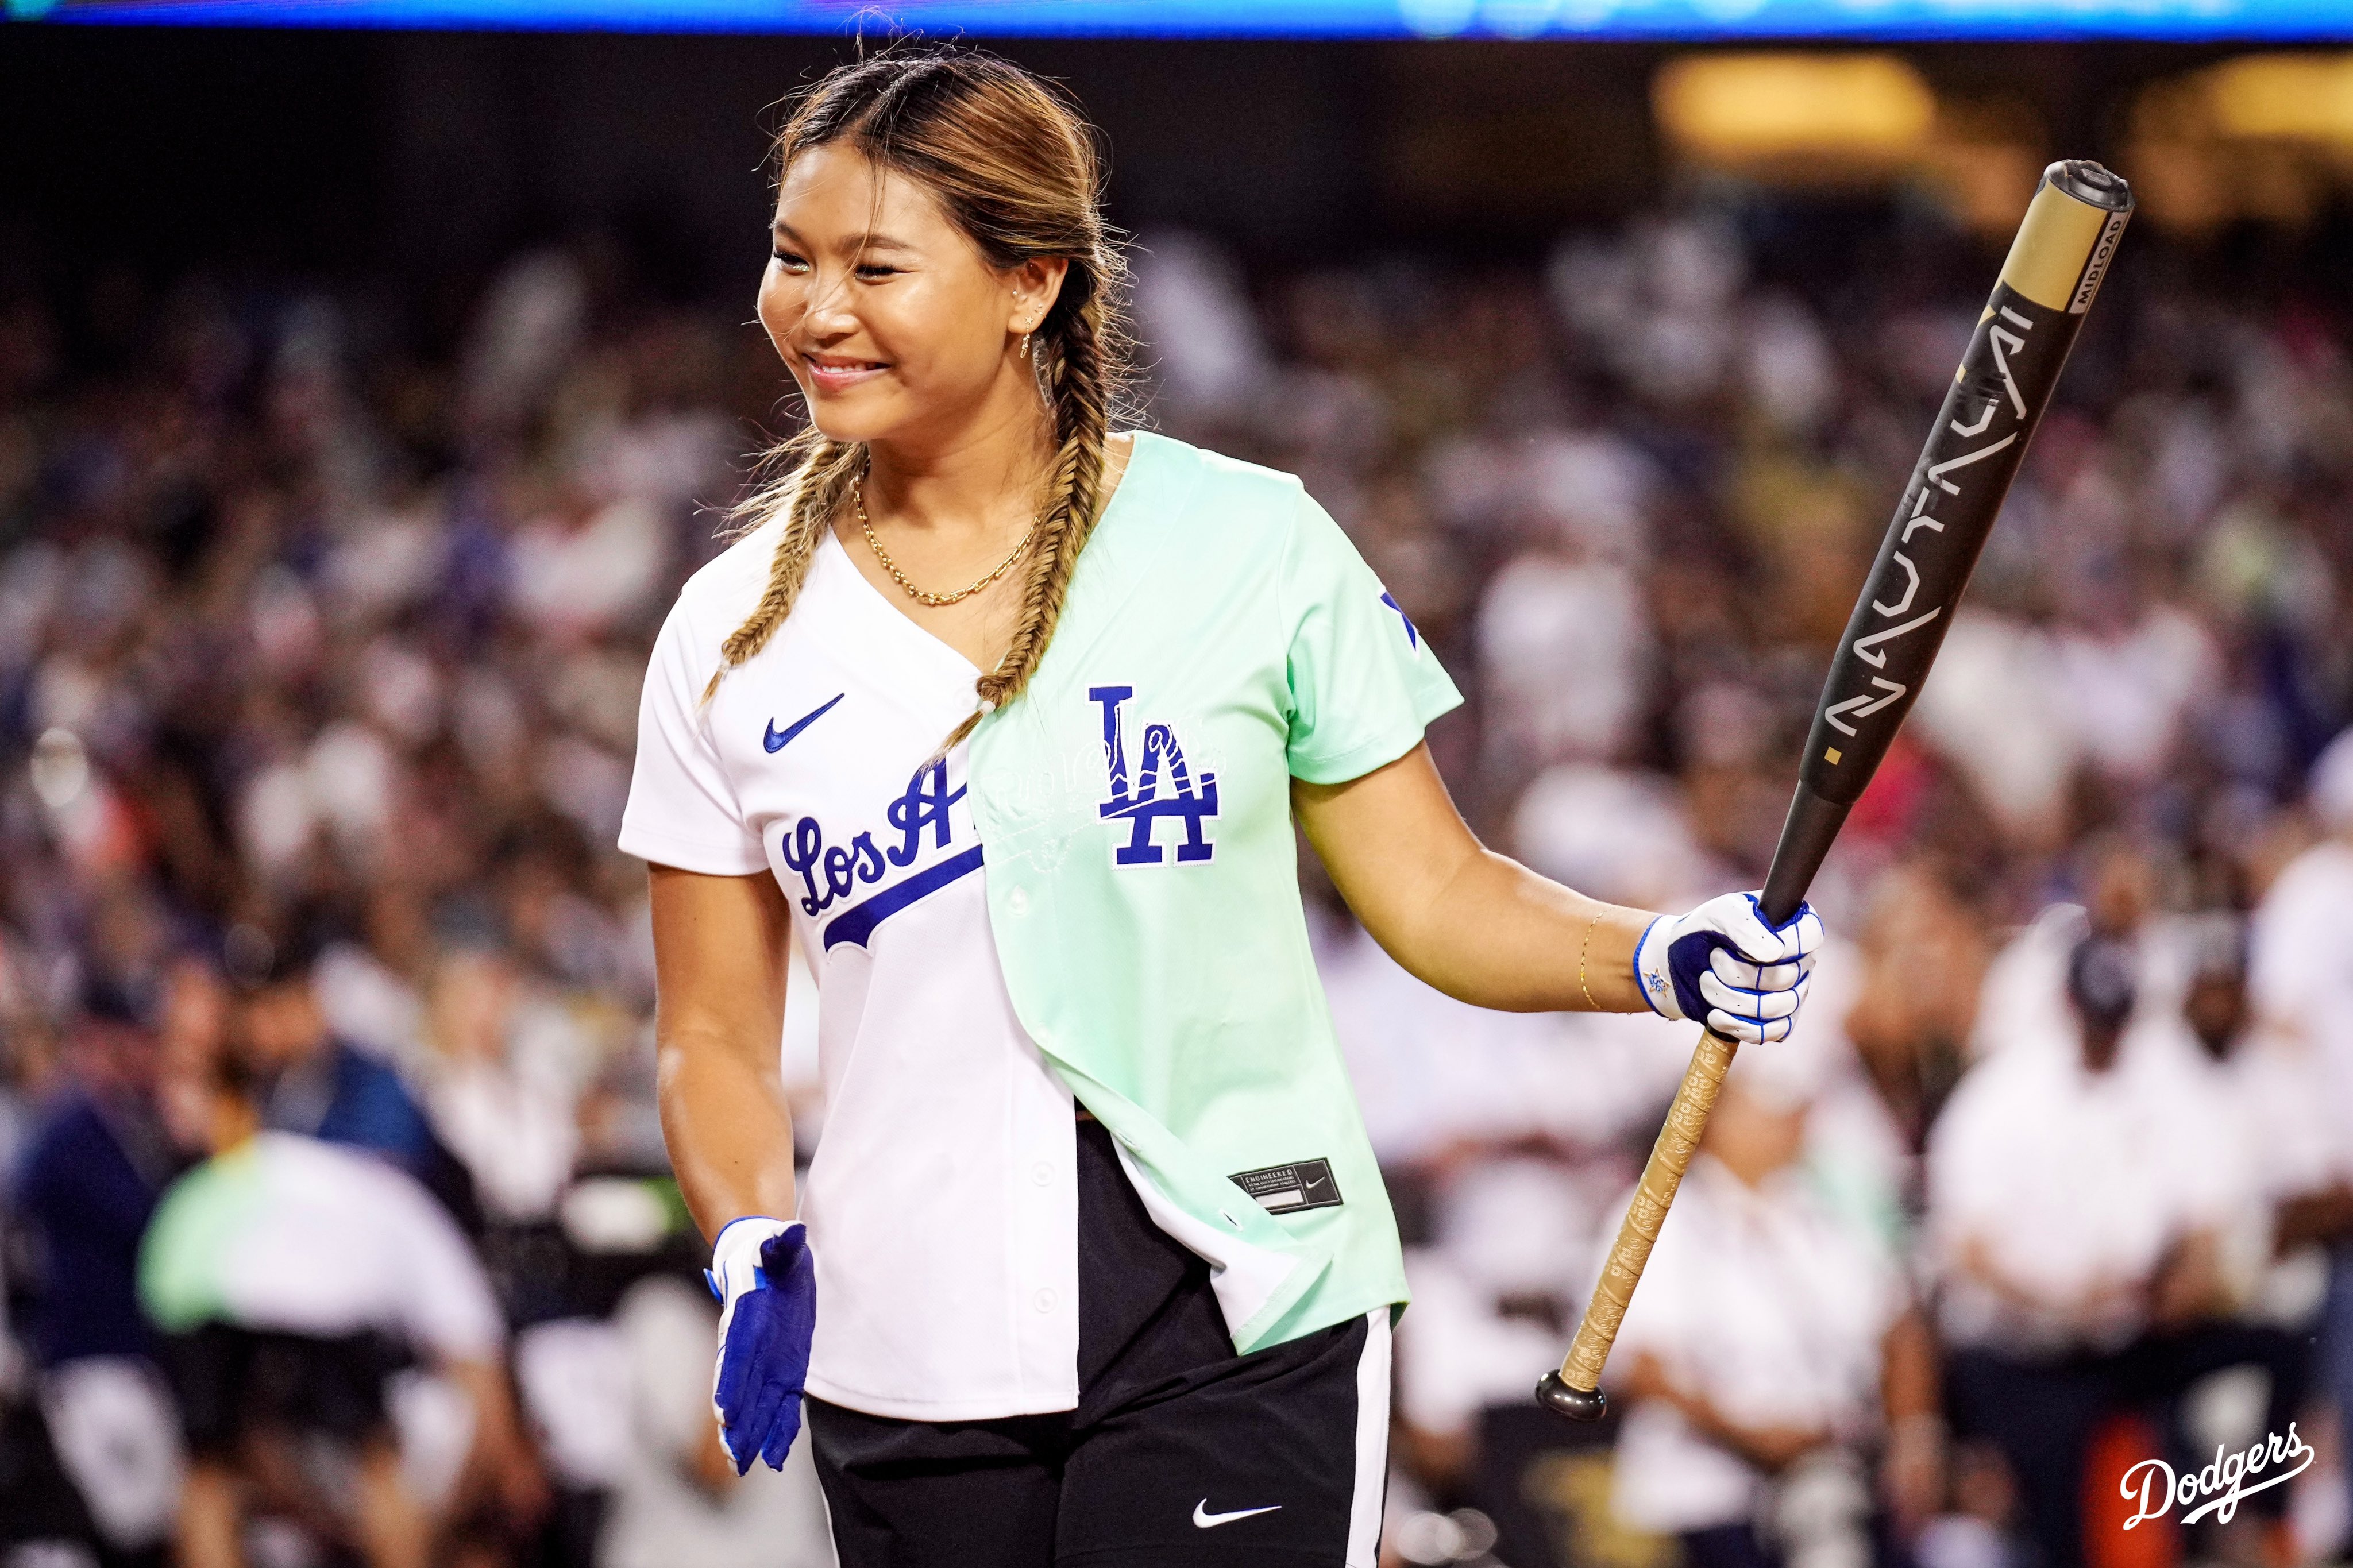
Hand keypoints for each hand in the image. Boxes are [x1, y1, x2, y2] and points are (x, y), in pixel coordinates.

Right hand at [708, 1216, 815, 1473]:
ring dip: (749, 1434)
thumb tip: (792, 1233)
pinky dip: (777, 1430)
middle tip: (732, 1455)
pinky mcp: (783, 1370)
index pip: (736, 1353)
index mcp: (747, 1317)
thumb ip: (782, 1245)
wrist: (765, 1260)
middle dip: (737, 1423)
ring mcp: (764, 1363)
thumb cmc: (772, 1253)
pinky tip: (774, 1458)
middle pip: (741, 1389)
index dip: (731, 1383)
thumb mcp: (780, 1247)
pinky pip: (779, 1404)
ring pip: (755, 1404)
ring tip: (742, 1465)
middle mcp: (750, 1347)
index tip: (725, 1412)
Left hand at [1634, 892, 1822, 1042]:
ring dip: (1731, 998)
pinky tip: (1715, 1013)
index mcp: (1794, 925)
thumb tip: (1775, 954)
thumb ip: (1744, 926)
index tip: (1742, 944)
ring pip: (1776, 1008)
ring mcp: (1792, 994)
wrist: (1677, 966)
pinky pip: (1771, 1033)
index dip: (1782, 943)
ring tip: (1707, 983)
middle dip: (1737, 972)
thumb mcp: (1717, 916)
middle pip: (1786, 977)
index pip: (1811, 935)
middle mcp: (1800, 961)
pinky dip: (1737, 1025)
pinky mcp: (1777, 1022)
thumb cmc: (1703, 933)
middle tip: (1713, 960)